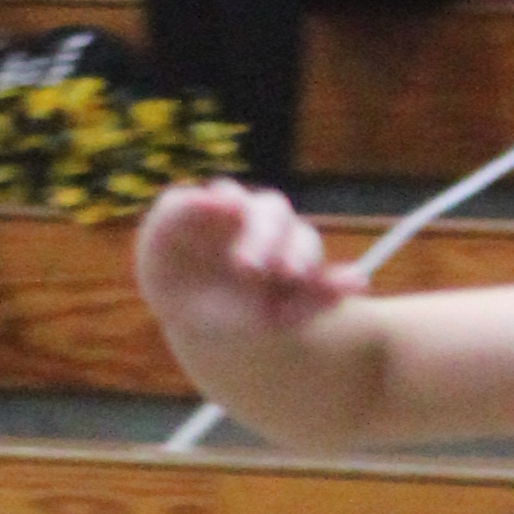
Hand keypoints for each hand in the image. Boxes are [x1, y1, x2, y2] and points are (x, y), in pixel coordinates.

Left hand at [133, 176, 345, 382]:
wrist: (197, 319)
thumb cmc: (173, 277)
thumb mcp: (157, 253)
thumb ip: (174, 216)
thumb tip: (206, 194)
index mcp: (221, 210)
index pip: (227, 197)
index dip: (227, 202)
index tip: (229, 209)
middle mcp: (258, 223)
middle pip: (272, 214)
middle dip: (264, 237)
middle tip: (249, 268)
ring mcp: (285, 252)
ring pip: (303, 242)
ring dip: (300, 258)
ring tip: (292, 277)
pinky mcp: (306, 283)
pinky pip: (327, 282)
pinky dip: (339, 284)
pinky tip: (356, 283)